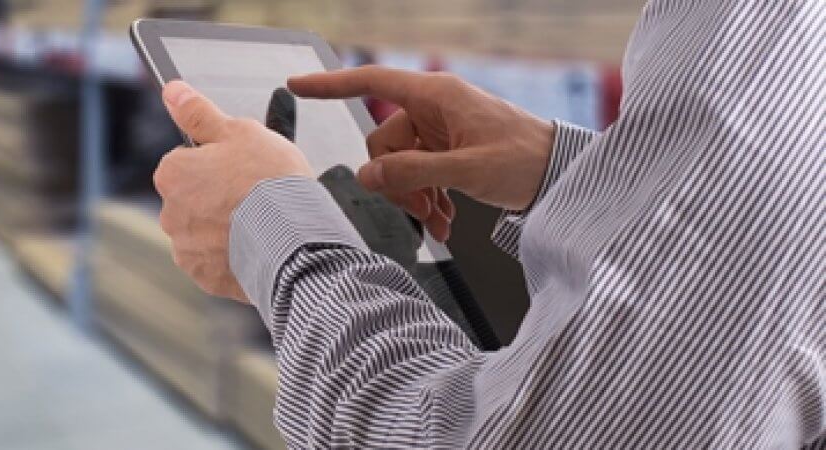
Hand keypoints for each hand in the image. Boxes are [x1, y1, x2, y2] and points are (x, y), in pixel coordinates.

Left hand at [154, 81, 313, 302]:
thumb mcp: (238, 131)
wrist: (294, 241)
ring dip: (224, 226)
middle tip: (254, 194)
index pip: (185, 160)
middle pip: (193, 197)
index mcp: (172, 173)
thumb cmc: (269, 180)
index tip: (240, 167)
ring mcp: (186, 248)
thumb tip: (171, 91)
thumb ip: (199, 113)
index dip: (216, 161)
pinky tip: (256, 246)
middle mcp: (169, 212)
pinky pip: (215, 261)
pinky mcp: (204, 276)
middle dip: (217, 195)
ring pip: (204, 230)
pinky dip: (231, 255)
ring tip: (261, 222)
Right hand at [288, 66, 555, 240]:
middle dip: (395, 181)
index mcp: (436, 96)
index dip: (332, 84)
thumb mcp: (468, 170)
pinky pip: (419, 173)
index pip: (372, 83)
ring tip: (438, 222)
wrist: (563, 174)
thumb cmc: (527, 159)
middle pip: (384, 142)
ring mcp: (442, 131)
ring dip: (413, 196)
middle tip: (419, 210)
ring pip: (400, 164)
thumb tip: (368, 175)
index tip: (297, 84)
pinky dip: (427, 199)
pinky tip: (443, 222)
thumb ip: (414, 172)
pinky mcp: (450, 151)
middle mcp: (434, 109)